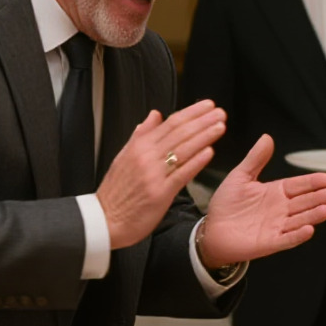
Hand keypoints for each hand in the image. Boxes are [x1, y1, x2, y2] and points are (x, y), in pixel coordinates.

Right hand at [97, 103, 225, 249]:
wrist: (105, 219)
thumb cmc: (116, 191)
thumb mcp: (124, 156)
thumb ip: (141, 135)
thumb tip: (154, 115)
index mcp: (139, 146)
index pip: (170, 123)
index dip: (191, 113)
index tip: (207, 106)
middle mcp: (146, 156)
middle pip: (179, 133)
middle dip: (202, 121)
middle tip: (220, 112)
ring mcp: (153, 174)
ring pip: (183, 150)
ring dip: (204, 136)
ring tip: (220, 127)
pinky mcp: (160, 193)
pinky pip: (181, 174)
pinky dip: (196, 162)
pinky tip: (209, 152)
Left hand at [198, 134, 325, 264]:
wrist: (211, 230)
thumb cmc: (226, 204)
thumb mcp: (240, 177)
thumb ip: (255, 159)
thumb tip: (267, 137)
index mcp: (276, 192)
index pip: (299, 185)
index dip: (313, 182)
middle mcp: (281, 209)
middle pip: (304, 202)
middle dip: (318, 198)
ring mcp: (277, 226)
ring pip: (300, 220)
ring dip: (313, 216)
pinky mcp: (270, 243)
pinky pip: (287, 239)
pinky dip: (298, 236)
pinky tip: (308, 230)